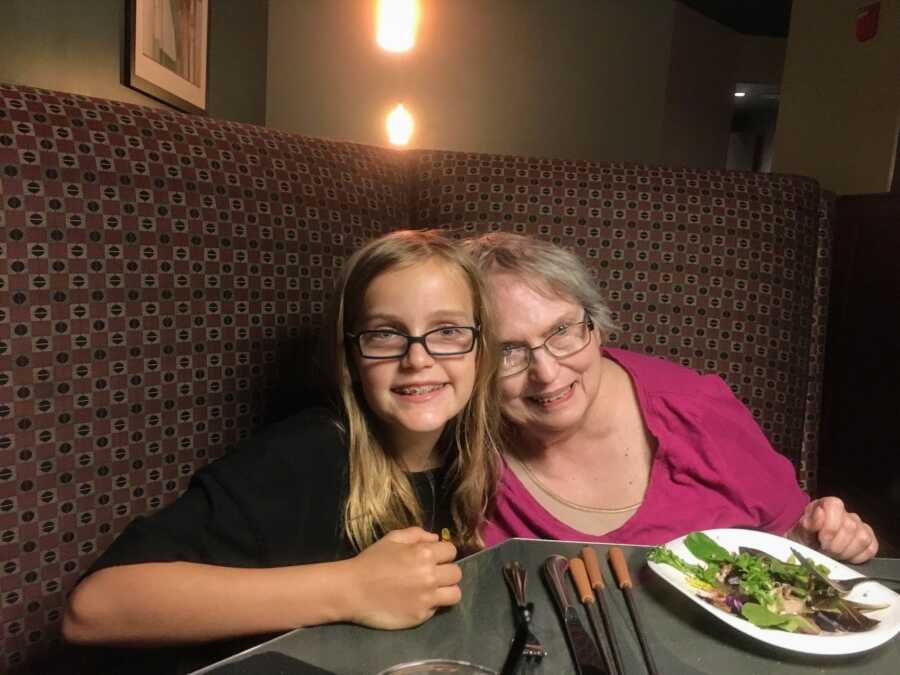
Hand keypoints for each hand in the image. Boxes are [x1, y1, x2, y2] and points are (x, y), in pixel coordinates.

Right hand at [342, 526, 461, 628]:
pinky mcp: (421, 616)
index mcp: (425, 554)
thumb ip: (417, 534)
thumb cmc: (371, 561)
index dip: (443, 553)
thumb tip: (437, 538)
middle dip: (446, 571)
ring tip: (432, 590)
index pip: (451, 551)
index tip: (434, 558)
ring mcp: (427, 598)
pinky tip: (416, 601)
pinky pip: (437, 609)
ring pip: (455, 594)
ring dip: (446, 590)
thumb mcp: (392, 538)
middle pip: (457, 573)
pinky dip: (430, 605)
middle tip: (432, 575)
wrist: (352, 590)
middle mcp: (430, 576)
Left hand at [786, 497, 877, 562]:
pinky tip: (844, 558)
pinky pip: (870, 550)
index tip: (821, 540)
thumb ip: (809, 522)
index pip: (835, 507)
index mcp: (830, 504)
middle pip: (850, 526)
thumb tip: (820, 513)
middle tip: (825, 551)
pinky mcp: (870, 541)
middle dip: (835, 544)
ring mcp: (861, 527)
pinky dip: (856, 558)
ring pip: (862, 539)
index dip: (830, 526)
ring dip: (845, 552)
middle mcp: (848, 514)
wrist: (810, 549)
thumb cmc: (806, 536)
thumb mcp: (801, 530)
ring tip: (833, 555)